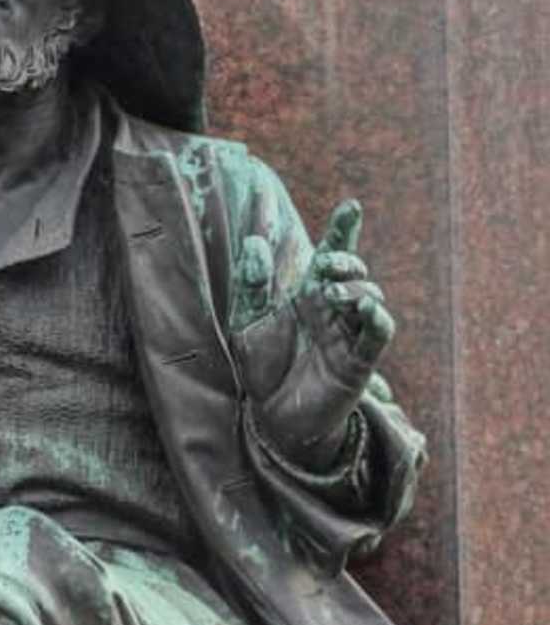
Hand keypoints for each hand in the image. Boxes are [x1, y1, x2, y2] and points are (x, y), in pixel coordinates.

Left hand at [235, 201, 393, 468]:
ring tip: (333, 293)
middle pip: (354, 272)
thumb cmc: (263, 369)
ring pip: (370, 298)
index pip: (331, 255)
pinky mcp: (359, 362)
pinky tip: (367, 307)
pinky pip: (377, 335)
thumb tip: (254, 241)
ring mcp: (349, 335)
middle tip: (328, 266)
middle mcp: (333, 311)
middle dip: (346, 261)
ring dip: (356, 288)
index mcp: (308, 296)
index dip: (344, 230)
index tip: (351, 206)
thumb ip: (252, 285)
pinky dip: (377, 318)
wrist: (272, 418)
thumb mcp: (247, 324)